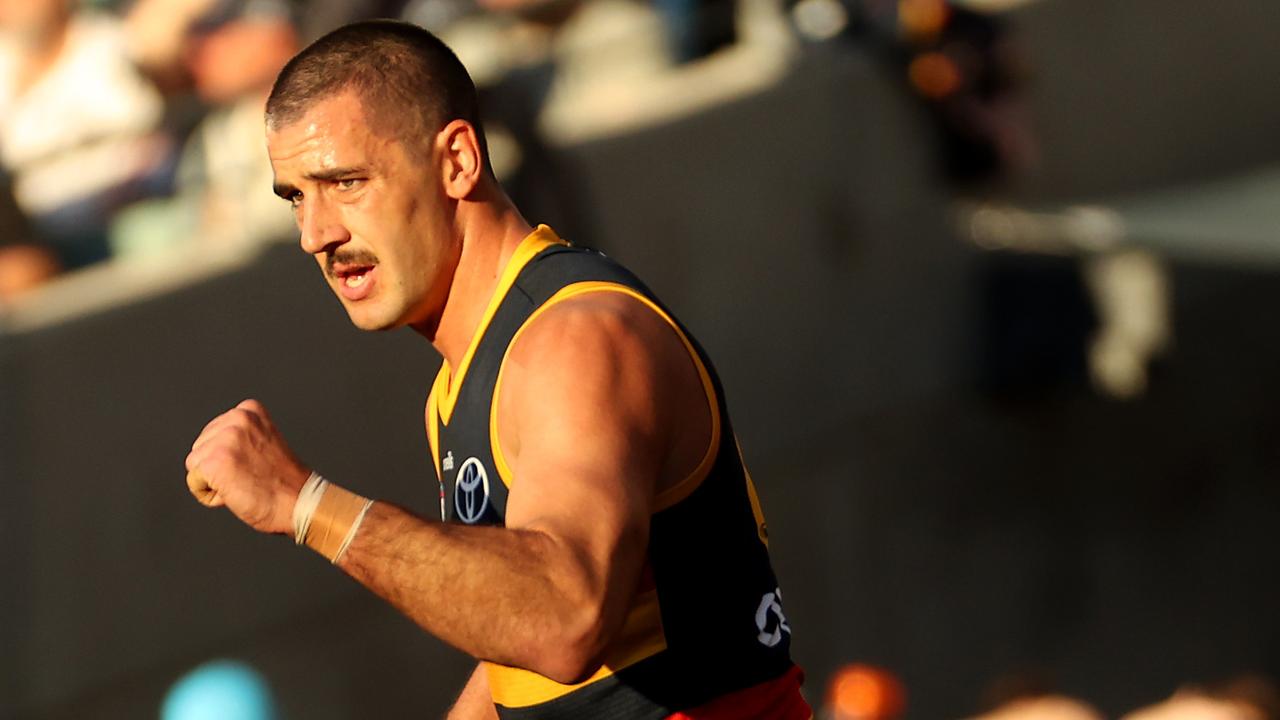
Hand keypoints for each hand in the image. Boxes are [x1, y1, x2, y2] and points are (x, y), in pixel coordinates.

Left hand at [185, 399, 309, 533]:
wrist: (299, 503)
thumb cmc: (283, 482)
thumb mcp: (263, 441)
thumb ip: (239, 435)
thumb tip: (212, 445)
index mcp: (249, 410)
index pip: (213, 433)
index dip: (230, 455)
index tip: (254, 463)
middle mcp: (237, 419)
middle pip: (201, 447)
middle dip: (218, 467)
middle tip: (250, 476)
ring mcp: (225, 439)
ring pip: (195, 464)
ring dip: (215, 481)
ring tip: (245, 483)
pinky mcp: (214, 462)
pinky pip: (195, 482)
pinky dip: (210, 495)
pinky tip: (236, 492)